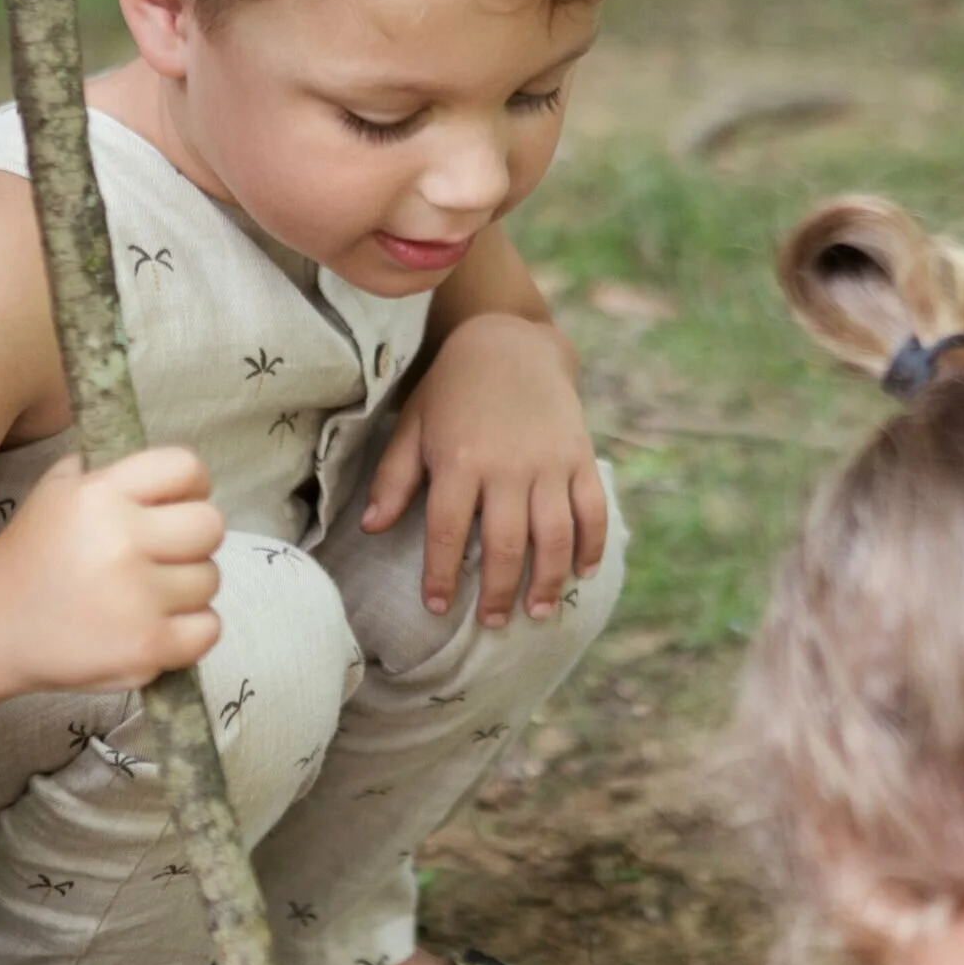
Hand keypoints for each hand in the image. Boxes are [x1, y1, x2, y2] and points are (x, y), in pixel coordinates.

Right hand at [0, 445, 222, 692]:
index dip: (189, 488)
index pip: (187, 468)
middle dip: (192, 539)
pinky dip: (190, 629)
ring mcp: (136, 598)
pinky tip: (157, 624)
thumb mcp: (59, 489)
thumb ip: (115, 474)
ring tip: (147, 594)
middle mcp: (121, 541)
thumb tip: (172, 479)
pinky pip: (208, 628)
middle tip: (162, 555)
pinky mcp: (146, 647)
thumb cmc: (35, 553)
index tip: (172, 508)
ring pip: (210, 579)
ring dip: (187, 587)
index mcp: (101, 495)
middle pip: (210, 525)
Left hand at [361, 314, 606, 627]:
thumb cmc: (452, 389)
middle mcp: (507, 466)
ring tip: (538, 612)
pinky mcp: (580, 456)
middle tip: (492, 623)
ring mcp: (549, 463)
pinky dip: (592, 545)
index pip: (447, 533)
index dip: (441, 576)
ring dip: (548, 581)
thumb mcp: (413, 425)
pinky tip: (583, 572)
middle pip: (504, 545)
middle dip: (498, 593)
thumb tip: (371, 528)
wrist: (510, 341)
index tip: (437, 607)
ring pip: (554, 536)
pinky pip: (592, 510)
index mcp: (460, 460)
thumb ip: (394, 478)